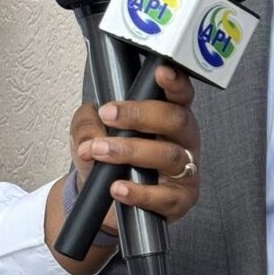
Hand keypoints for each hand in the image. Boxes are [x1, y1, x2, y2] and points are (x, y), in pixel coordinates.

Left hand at [46, 64, 201, 270]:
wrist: (106, 202)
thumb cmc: (108, 160)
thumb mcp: (90, 132)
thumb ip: (87, 123)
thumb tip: (92, 133)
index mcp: (169, 115)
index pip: (180, 94)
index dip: (175, 82)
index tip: (159, 72)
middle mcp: (183, 140)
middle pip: (176, 119)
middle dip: (140, 114)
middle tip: (108, 115)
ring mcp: (186, 170)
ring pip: (169, 155)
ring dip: (130, 151)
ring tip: (100, 151)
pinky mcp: (180, 200)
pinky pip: (165, 196)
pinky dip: (139, 192)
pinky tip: (118, 187)